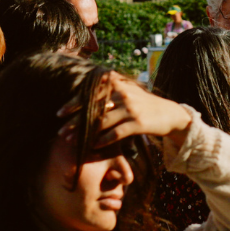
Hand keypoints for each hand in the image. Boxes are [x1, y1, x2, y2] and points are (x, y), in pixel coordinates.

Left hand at [58, 72, 192, 148]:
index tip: (59, 114)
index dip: (73, 104)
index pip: (89, 93)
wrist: (169, 114)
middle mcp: (123, 94)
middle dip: (75, 121)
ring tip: (73, 142)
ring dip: (85, 134)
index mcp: (117, 84)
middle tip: (61, 131)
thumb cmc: (143, 105)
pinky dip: (104, 140)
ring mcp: (131, 108)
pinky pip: (117, 133)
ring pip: (102, 122)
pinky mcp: (138, 123)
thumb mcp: (127, 92)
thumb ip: (109, 90)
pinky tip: (94, 146)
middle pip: (93, 108)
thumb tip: (84, 94)